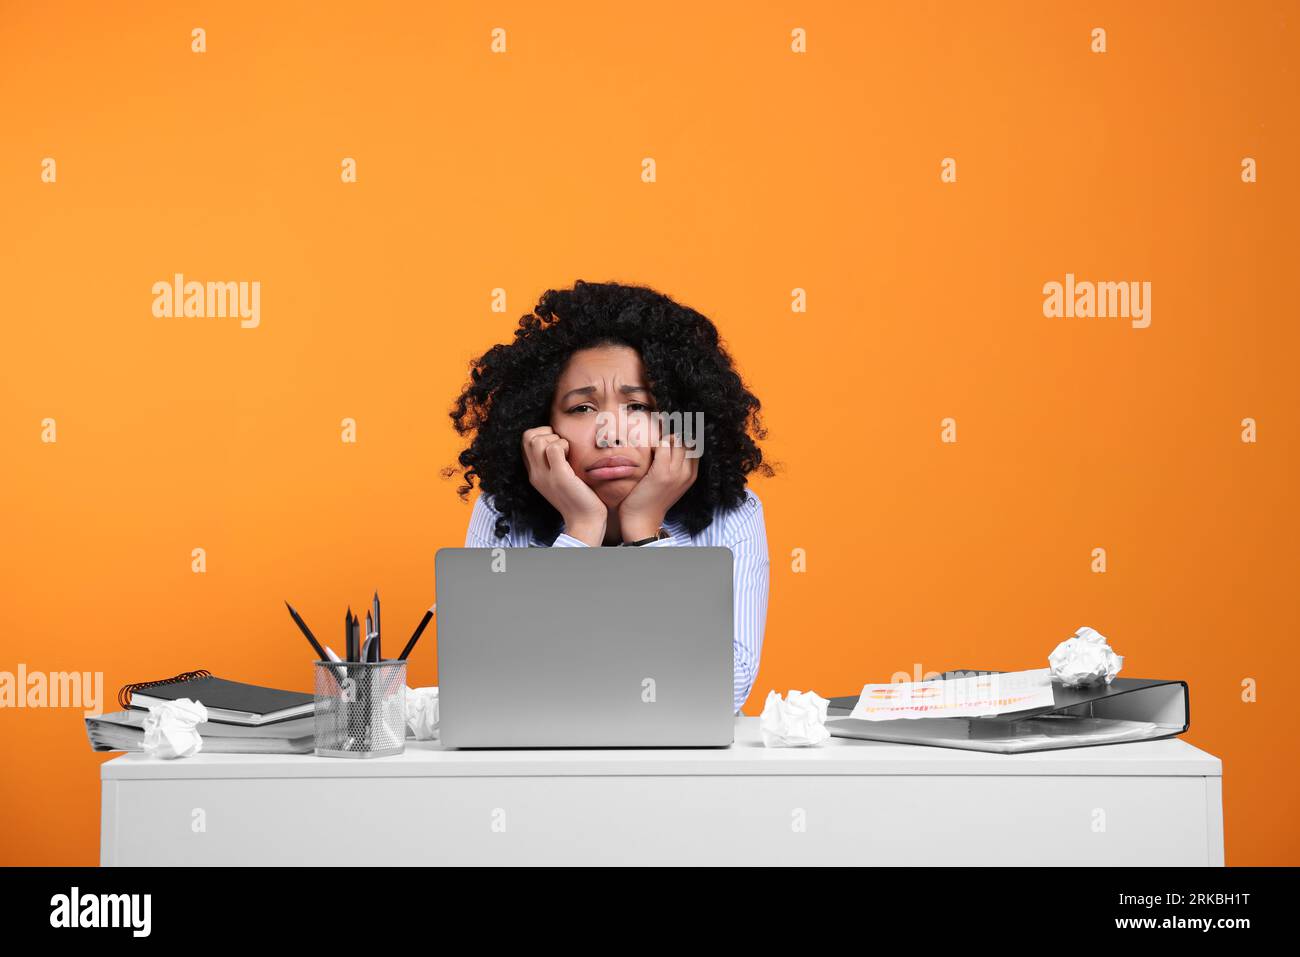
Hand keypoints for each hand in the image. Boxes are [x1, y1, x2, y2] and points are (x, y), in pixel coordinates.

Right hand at [521, 426, 606, 541]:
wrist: (585, 520)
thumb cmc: (578, 496)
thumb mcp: (560, 476)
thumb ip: (555, 460)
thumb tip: (560, 437)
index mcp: (534, 472)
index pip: (525, 441)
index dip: (541, 433)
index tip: (558, 443)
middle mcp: (535, 473)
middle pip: (527, 437)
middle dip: (546, 432)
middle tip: (562, 446)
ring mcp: (545, 475)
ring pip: (537, 440)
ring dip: (556, 440)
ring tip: (567, 454)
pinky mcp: (558, 476)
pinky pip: (553, 448)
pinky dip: (564, 446)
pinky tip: (573, 459)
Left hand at [617, 421, 698, 540]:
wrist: (642, 519)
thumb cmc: (652, 499)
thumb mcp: (670, 482)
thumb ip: (674, 465)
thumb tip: (670, 442)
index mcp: (692, 474)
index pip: (695, 445)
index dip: (683, 436)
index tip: (670, 433)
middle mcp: (687, 473)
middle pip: (687, 440)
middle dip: (674, 433)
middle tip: (660, 434)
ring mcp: (676, 473)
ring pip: (677, 440)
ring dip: (664, 437)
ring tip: (653, 443)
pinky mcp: (662, 473)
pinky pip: (663, 446)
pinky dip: (656, 443)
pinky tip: (649, 450)